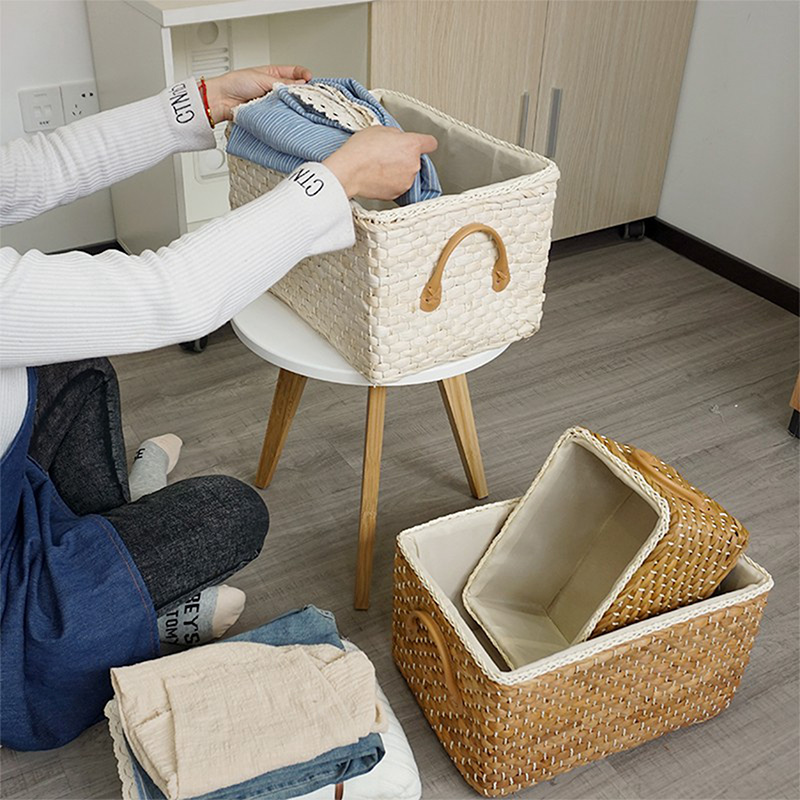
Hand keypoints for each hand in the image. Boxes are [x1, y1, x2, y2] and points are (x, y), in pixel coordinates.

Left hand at [204, 65, 310, 123]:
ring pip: (290, 104)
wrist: (222, 100)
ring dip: (294, 105)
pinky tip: (290, 115)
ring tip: (299, 105)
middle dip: (302, 92)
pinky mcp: (270, 115)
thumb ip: (284, 83)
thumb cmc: (236, 84)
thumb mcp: (263, 78)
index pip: (295, 73)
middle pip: (295, 90)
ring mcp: (273, 103)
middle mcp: (275, 88)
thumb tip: (302, 83)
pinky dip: (286, 116)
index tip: (310, 79)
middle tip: (308, 95)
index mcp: (274, 74)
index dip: (304, 75)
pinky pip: (282, 116)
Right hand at [322, 127, 437, 199]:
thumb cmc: (360, 150)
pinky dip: (391, 183)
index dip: (424, 143)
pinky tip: (378, 176)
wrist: (349, 172)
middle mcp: (413, 165)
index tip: (421, 145)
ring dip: (398, 171)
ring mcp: (406, 181)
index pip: (430, 143)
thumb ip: (396, 135)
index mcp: (411, 145)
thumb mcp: (380, 130)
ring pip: (407, 174)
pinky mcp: (397, 194)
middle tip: (387, 154)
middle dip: (405, 157)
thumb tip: (398, 140)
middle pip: (415, 160)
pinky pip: (398, 186)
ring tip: (380, 166)